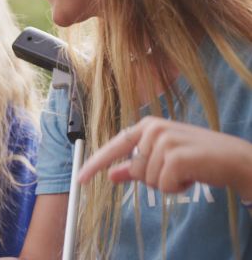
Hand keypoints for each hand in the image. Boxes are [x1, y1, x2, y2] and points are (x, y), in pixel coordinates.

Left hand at [78, 116, 251, 197]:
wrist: (234, 158)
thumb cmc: (198, 157)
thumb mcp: (163, 159)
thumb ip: (135, 166)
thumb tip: (111, 174)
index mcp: (147, 126)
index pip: (114, 147)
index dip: (95, 164)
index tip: (79, 179)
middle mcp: (153, 129)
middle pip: (135, 170)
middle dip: (155, 178)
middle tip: (178, 170)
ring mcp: (164, 141)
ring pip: (148, 180)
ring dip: (168, 183)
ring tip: (187, 170)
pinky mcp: (175, 156)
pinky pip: (162, 185)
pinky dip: (177, 187)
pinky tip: (192, 175)